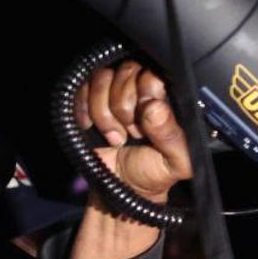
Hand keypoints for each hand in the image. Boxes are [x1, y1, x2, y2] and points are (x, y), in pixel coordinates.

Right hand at [75, 60, 191, 203]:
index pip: (154, 73)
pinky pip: (81, 87)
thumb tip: (155, 106)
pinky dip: (84, 110)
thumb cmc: (154, 171)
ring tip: (116, 137)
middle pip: (126, 71)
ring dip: (104, 112)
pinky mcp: (90, 98)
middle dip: (124, 108)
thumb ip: (172, 136)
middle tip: (133, 134)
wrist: (121, 187)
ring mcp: (115, 91)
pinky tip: (92, 128)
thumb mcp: (176, 162)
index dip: (146, 94)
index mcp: (169, 99)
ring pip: (102, 77)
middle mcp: (143, 89)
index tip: (146, 123)